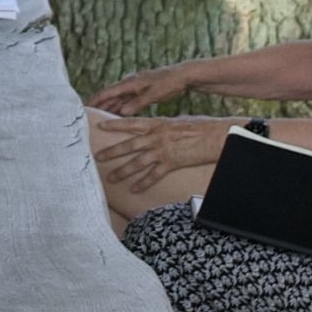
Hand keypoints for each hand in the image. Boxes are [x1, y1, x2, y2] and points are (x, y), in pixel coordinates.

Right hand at [89, 65, 189, 113]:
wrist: (183, 75)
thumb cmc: (169, 83)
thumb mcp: (153, 94)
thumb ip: (137, 103)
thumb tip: (122, 112)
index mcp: (130, 83)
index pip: (107, 92)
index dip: (94, 100)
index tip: (83, 108)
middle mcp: (130, 84)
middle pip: (109, 96)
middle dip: (98, 105)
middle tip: (87, 116)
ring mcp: (135, 88)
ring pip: (118, 99)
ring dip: (108, 108)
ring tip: (98, 119)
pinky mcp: (141, 91)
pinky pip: (126, 101)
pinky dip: (120, 108)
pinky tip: (116, 116)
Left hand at [94, 117, 231, 190]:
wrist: (214, 136)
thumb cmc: (198, 127)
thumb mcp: (176, 122)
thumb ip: (161, 127)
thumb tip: (152, 130)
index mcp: (157, 123)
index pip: (131, 124)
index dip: (114, 125)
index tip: (99, 126)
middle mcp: (156, 136)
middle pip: (129, 145)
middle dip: (112, 152)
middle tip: (97, 157)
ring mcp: (162, 150)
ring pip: (137, 162)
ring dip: (123, 171)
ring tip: (111, 178)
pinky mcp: (171, 162)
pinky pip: (153, 175)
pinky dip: (143, 183)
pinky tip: (134, 189)